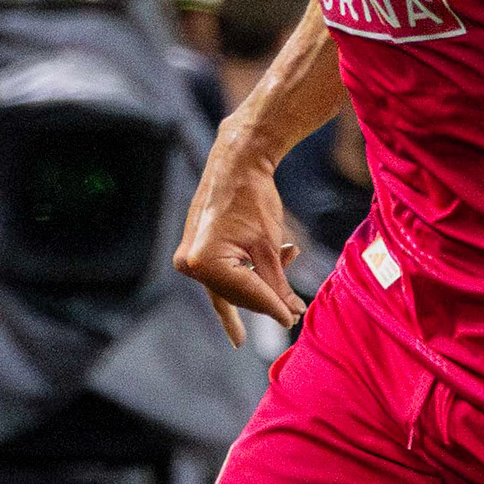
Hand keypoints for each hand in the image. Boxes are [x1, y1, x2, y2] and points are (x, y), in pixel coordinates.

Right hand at [171, 131, 302, 346]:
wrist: (237, 162)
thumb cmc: (252, 198)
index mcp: (204, 262)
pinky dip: (250, 270)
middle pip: (236, 295)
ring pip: (232, 284)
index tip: (294, 320)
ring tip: (290, 256)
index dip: (274, 308)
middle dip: (267, 297)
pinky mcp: (197, 250)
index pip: (246, 294)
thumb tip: (289, 316)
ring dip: (262, 279)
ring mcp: (190, 257)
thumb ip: (277, 286)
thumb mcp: (269, 247)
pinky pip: (224, 272)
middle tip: (294, 309)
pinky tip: (278, 264)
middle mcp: (189, 263)